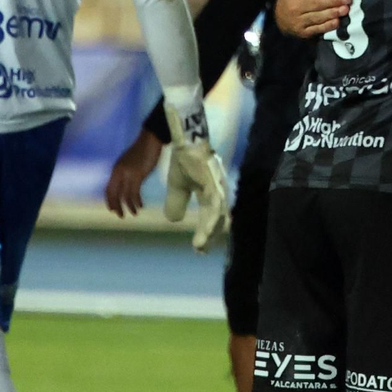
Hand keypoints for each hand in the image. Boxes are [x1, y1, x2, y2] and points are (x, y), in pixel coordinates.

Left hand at [104, 129, 162, 217]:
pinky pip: (135, 193)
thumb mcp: (129, 162)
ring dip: (128, 206)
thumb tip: (125, 185)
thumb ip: (125, 172)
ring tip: (133, 213)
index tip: (112, 209)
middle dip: (116, 206)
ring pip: (124, 195)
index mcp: (116, 169)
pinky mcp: (138, 175)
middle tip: (120, 215)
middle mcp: (119, 172)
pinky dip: (136, 202)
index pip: (108, 189)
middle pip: (114, 194)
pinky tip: (140, 206)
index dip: (109, 200)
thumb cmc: (142, 150)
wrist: (150, 139)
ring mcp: (128, 174)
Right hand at [162, 102, 230, 252]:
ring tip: (202, 245)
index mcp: (208, 194)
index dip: (205, 233)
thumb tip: (174, 220)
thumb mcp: (177, 185)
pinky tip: (207, 231)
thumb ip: (176, 202)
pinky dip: (212, 220)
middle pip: (217, 220)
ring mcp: (217, 188)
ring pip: (217, 215)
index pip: (209, 218)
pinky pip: (215, 205)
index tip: (198, 249)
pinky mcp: (214, 183)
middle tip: (201, 251)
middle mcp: (216, 193)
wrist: (185, 140)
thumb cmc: (184, 160)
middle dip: (210, 236)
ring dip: (210, 231)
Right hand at [275, 0, 348, 37]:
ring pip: (318, 16)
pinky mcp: (303, 32)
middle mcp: (296, 6)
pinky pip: (317, 29)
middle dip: (334, 0)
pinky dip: (327, 26)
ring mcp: (299, 20)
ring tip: (346, 9)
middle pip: (318, 3)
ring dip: (333, 13)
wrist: (279, 18)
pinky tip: (337, 22)